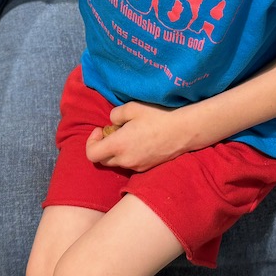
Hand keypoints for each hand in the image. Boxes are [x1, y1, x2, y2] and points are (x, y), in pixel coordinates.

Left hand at [84, 101, 201, 172]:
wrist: (184, 131)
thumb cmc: (158, 117)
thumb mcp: (132, 107)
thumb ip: (115, 115)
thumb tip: (112, 122)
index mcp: (118, 145)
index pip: (91, 154)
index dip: (91, 142)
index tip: (101, 130)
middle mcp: (125, 160)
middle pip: (103, 160)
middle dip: (103, 146)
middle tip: (113, 131)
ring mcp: (136, 166)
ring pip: (117, 162)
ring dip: (116, 151)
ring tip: (128, 135)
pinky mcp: (146, 168)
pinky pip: (130, 163)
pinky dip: (128, 155)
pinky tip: (140, 141)